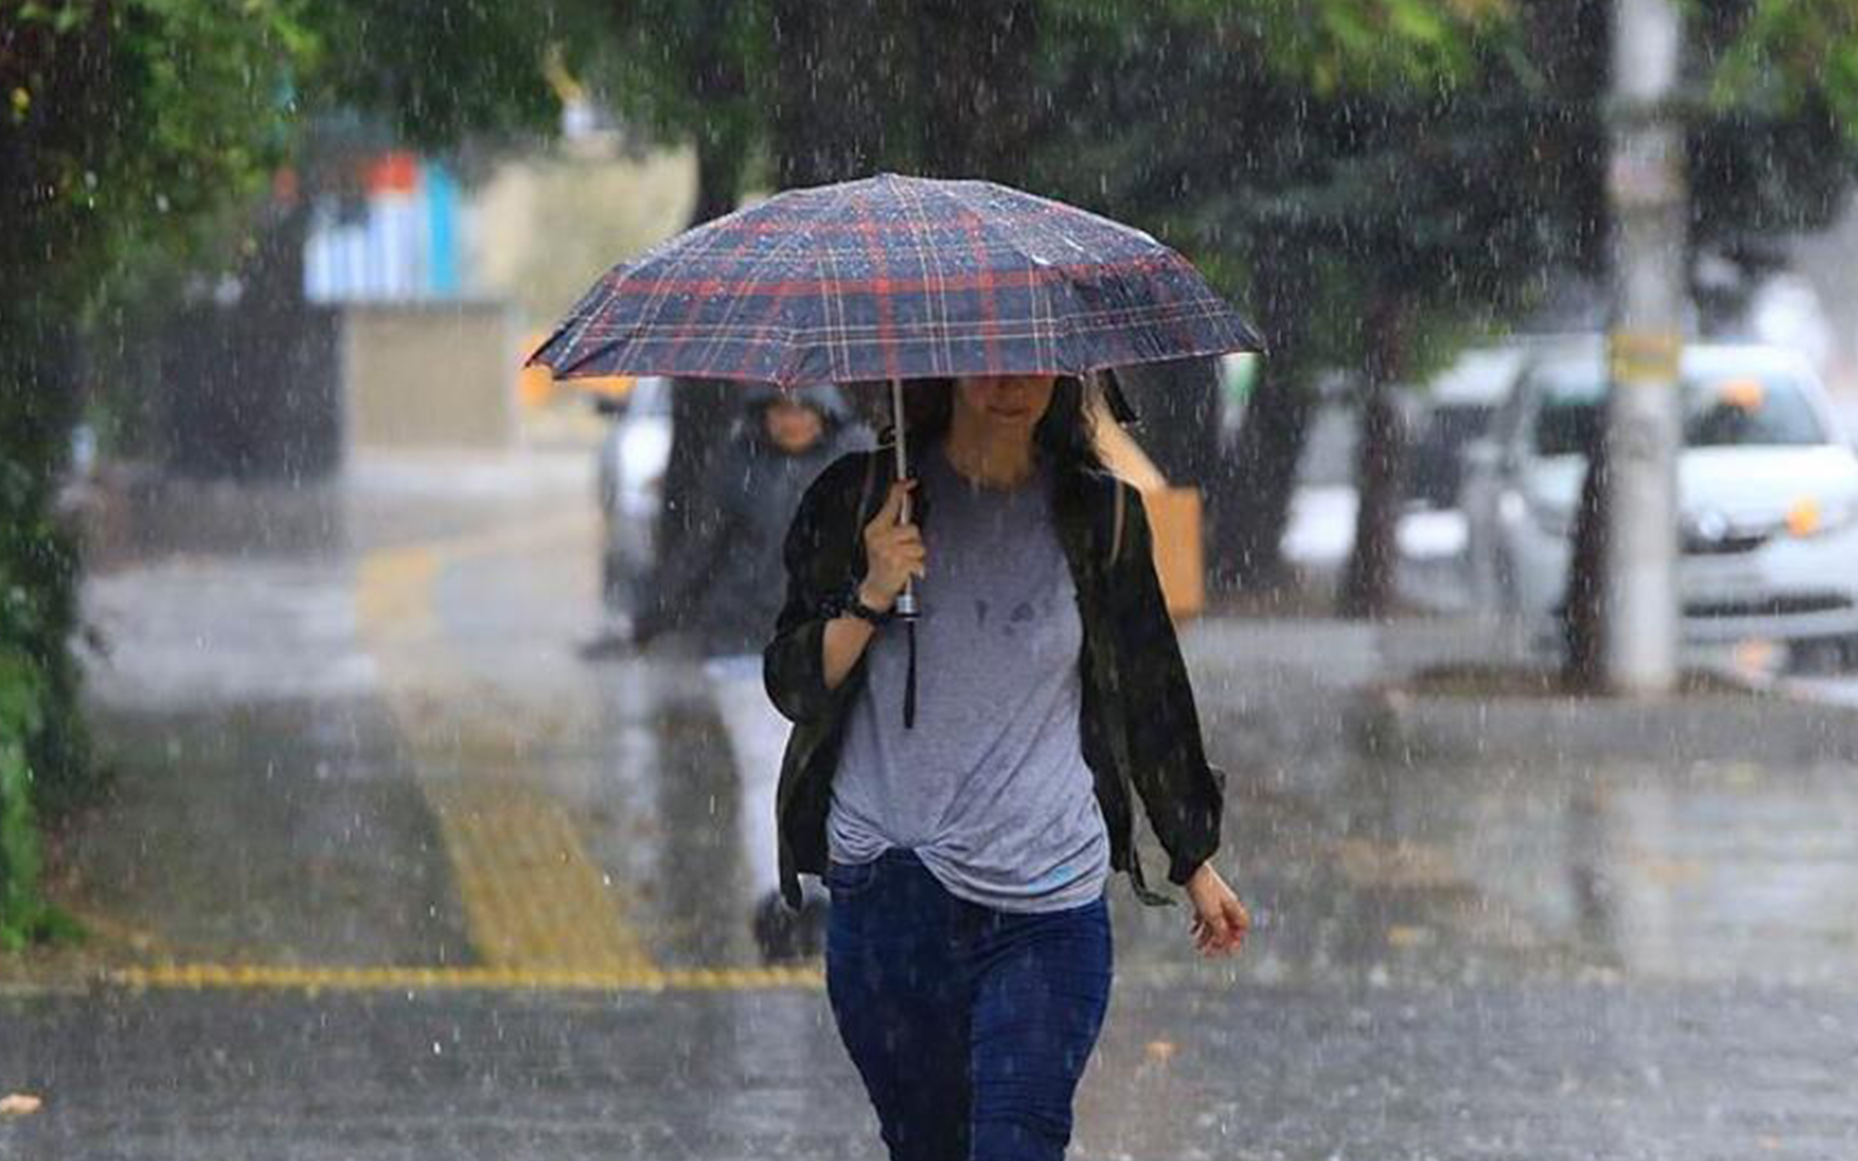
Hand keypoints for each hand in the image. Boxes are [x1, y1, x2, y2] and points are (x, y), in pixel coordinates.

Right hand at [859, 480, 925, 609]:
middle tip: (903, 550)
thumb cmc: (879, 564)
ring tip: (904, 561)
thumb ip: (893, 522)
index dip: (900, 491)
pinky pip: (920, 561)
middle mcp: (880, 538)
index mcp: (875, 529)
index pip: (890, 504)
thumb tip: (906, 501)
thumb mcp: (880, 540)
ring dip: (916, 555)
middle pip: (912, 528)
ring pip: (919, 546)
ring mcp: (889, 551)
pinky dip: (918, 568)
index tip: (909, 482)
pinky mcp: (899, 564)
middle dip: (913, 540)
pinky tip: (907, 570)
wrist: (874, 589)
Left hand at [1185, 863, 1249, 956]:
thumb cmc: (1204, 887)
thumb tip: (1225, 943)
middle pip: (1226, 927)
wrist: (1190, 868)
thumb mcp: (1212, 914)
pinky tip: (1193, 930)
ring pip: (1214, 922)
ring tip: (1197, 945)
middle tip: (1209, 953)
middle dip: (1218, 941)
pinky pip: (1205, 915)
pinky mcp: (1204, 897)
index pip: (1242, 926)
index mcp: (1233, 907)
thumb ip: (1220, 929)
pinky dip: (1200, 924)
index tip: (1228, 950)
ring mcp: (1215, 900)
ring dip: (1206, 935)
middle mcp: (1226, 904)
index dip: (1237, 939)